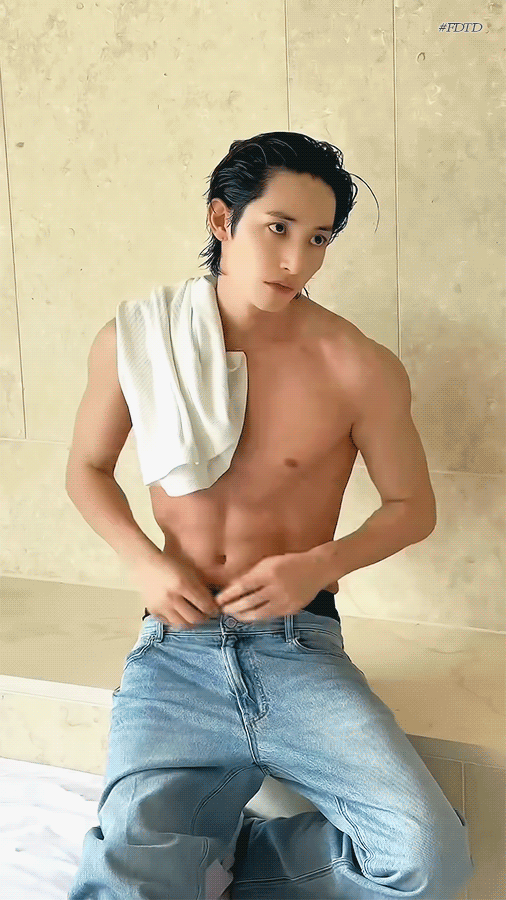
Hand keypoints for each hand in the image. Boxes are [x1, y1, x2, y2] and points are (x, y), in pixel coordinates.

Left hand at [215, 551, 337, 621]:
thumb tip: (232, 586)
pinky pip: (270, 616)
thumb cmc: (289, 562)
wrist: (316, 568)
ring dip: (243, 616)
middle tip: (222, 611)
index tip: (218, 600)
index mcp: (268, 572)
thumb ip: (251, 574)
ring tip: (233, 615)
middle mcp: (276, 587)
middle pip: (248, 602)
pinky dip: (258, 617)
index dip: (228, 595)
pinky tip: (250, 617)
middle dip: (232, 608)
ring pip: (258, 613)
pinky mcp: (291, 609)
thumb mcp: (268, 562)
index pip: (242, 587)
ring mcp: (284, 600)